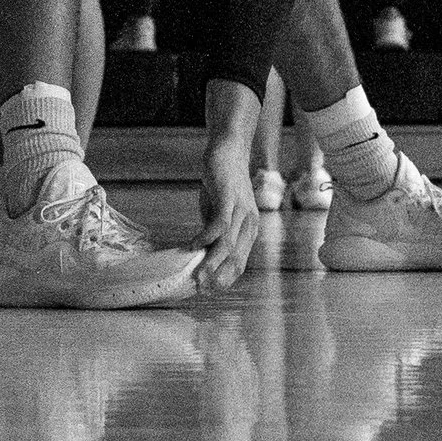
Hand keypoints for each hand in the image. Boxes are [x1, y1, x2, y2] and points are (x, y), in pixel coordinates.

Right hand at [196, 143, 260, 291]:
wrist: (228, 149)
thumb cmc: (222, 183)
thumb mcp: (218, 213)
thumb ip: (213, 232)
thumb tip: (200, 253)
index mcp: (249, 230)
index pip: (240, 263)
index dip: (225, 279)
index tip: (209, 291)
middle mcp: (250, 223)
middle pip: (236, 259)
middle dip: (218, 277)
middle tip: (200, 289)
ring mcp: (242, 211)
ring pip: (228, 245)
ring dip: (211, 263)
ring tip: (196, 276)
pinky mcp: (230, 198)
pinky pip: (220, 225)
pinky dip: (204, 238)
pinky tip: (192, 245)